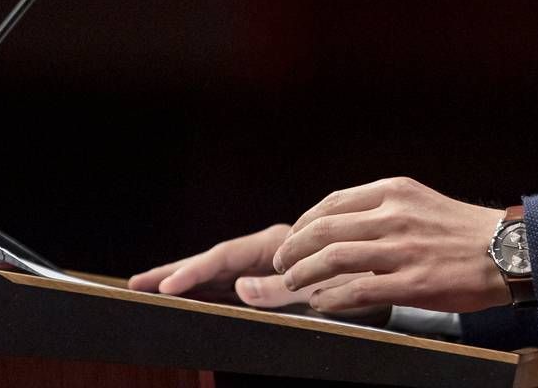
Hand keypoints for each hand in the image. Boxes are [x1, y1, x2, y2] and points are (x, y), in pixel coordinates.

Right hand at [128, 224, 387, 323]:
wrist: (399, 275)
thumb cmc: (368, 281)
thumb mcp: (328, 289)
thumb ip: (286, 289)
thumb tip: (241, 289)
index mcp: (284, 243)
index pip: (229, 256)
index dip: (196, 271)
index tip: (169, 286)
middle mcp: (273, 250)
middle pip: (217, 261)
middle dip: (178, 271)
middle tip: (138, 284)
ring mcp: (272, 265)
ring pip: (223, 272)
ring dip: (188, 279)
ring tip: (149, 287)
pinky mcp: (275, 282)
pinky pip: (236, 283)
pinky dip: (210, 288)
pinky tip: (189, 294)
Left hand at [272, 176, 507, 314]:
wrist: (509, 250)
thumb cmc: (464, 230)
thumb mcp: (420, 202)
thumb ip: (382, 210)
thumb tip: (339, 227)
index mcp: (395, 191)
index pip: (332, 203)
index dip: (304, 223)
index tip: (292, 238)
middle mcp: (395, 215)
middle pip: (324, 230)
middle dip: (293, 249)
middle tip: (283, 264)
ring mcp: (403, 250)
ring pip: (333, 259)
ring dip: (304, 274)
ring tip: (294, 284)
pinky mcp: (413, 283)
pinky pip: (357, 292)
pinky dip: (331, 298)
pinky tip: (322, 302)